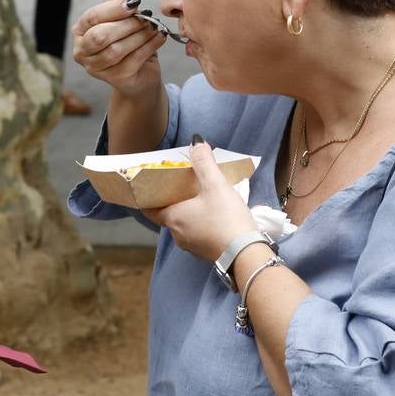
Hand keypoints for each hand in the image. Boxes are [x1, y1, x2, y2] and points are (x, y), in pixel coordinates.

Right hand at [71, 0, 165, 97]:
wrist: (140, 74)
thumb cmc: (129, 44)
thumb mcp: (124, 21)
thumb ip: (119, 6)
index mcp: (80, 31)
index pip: (92, 17)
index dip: (113, 8)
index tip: (135, 2)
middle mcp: (82, 51)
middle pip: (101, 36)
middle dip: (127, 24)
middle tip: (147, 17)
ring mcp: (95, 68)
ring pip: (117, 49)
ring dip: (140, 35)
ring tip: (154, 27)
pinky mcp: (114, 79)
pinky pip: (133, 60)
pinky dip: (149, 46)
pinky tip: (160, 37)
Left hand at [146, 136, 255, 261]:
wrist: (246, 254)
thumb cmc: (226, 218)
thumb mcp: (215, 185)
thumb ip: (204, 162)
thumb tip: (196, 141)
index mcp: (173, 218)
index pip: (149, 208)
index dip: (148, 196)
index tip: (150, 185)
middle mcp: (177, 234)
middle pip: (167, 215)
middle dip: (172, 200)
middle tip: (180, 185)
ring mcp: (191, 246)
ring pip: (183, 225)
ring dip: (187, 212)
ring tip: (198, 197)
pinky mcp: (205, 252)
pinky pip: (197, 234)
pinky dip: (199, 223)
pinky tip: (213, 214)